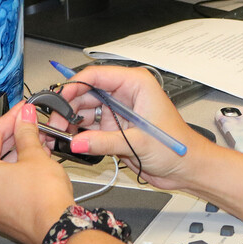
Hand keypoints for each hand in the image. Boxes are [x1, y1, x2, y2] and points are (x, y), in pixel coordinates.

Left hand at [0, 102, 74, 243]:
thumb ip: (26, 132)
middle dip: (14, 136)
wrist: (56, 229)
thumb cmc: (43, 200)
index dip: (10, 118)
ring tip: (38, 141)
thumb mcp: (34, 156)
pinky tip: (35, 160)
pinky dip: (17, 171)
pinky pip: (3, 184)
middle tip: (31, 122)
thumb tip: (25, 117)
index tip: (23, 109)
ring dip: (18, 153)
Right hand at [53, 65, 202, 191]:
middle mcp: (125, 95)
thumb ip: (104, 142)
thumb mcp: (139, 143)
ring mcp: (119, 112)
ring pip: (85, 110)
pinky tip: (71, 140)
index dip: (75, 86)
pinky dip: (79, 133)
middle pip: (86, 93)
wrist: (187, 168)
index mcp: (136, 84)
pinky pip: (90, 126)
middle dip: (68, 107)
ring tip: (59, 134)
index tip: (59, 100)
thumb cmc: (178, 148)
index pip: (97, 75)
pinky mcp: (115, 128)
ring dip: (71, 121)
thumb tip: (76, 142)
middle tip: (55, 124)